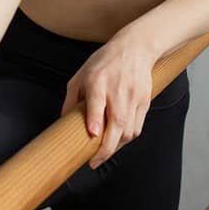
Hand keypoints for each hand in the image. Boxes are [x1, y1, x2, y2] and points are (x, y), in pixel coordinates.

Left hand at [59, 27, 158, 169]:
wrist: (136, 48)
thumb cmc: (105, 62)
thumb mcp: (82, 74)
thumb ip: (72, 98)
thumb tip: (63, 122)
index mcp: (98, 80)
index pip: (97, 101)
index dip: (95, 119)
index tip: (92, 133)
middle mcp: (117, 90)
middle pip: (117, 123)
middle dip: (106, 147)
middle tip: (94, 161)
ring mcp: (133, 97)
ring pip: (129, 130)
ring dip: (116, 146)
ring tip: (104, 152)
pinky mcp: (145, 102)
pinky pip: (137, 127)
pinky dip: (127, 138)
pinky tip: (117, 141)